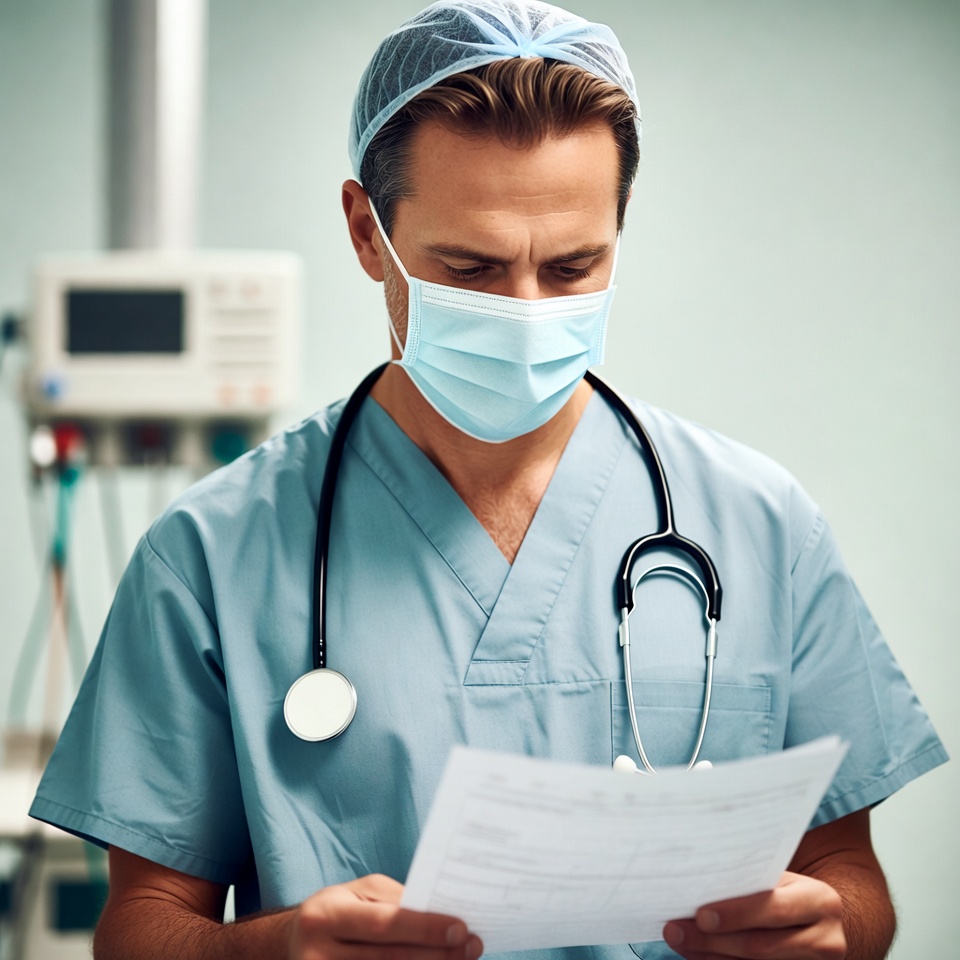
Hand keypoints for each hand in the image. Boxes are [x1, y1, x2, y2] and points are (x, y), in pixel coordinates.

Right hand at [287, 873, 482, 959]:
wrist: (296, 942)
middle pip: (389, 959)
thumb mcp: (359, 894)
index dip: (423, 927)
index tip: (461, 928)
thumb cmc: (337, 911)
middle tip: (472, 946)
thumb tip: (439, 913)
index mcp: (325, 915)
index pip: (382, 923)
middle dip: (436, 954)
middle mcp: (318, 953)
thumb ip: (394, 902)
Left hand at [661, 871, 844, 958]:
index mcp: (820, 901)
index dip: (737, 914)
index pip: (775, 908)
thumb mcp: (781, 881)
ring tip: (680, 942)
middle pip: (761, 946)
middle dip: (713, 940)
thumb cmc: (789, 893)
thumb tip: (694, 888)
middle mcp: (826, 939)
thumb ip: (750, 884)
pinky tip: (698, 956)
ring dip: (711, 956)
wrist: (822, 923)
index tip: (700, 915)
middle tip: (675, 930)